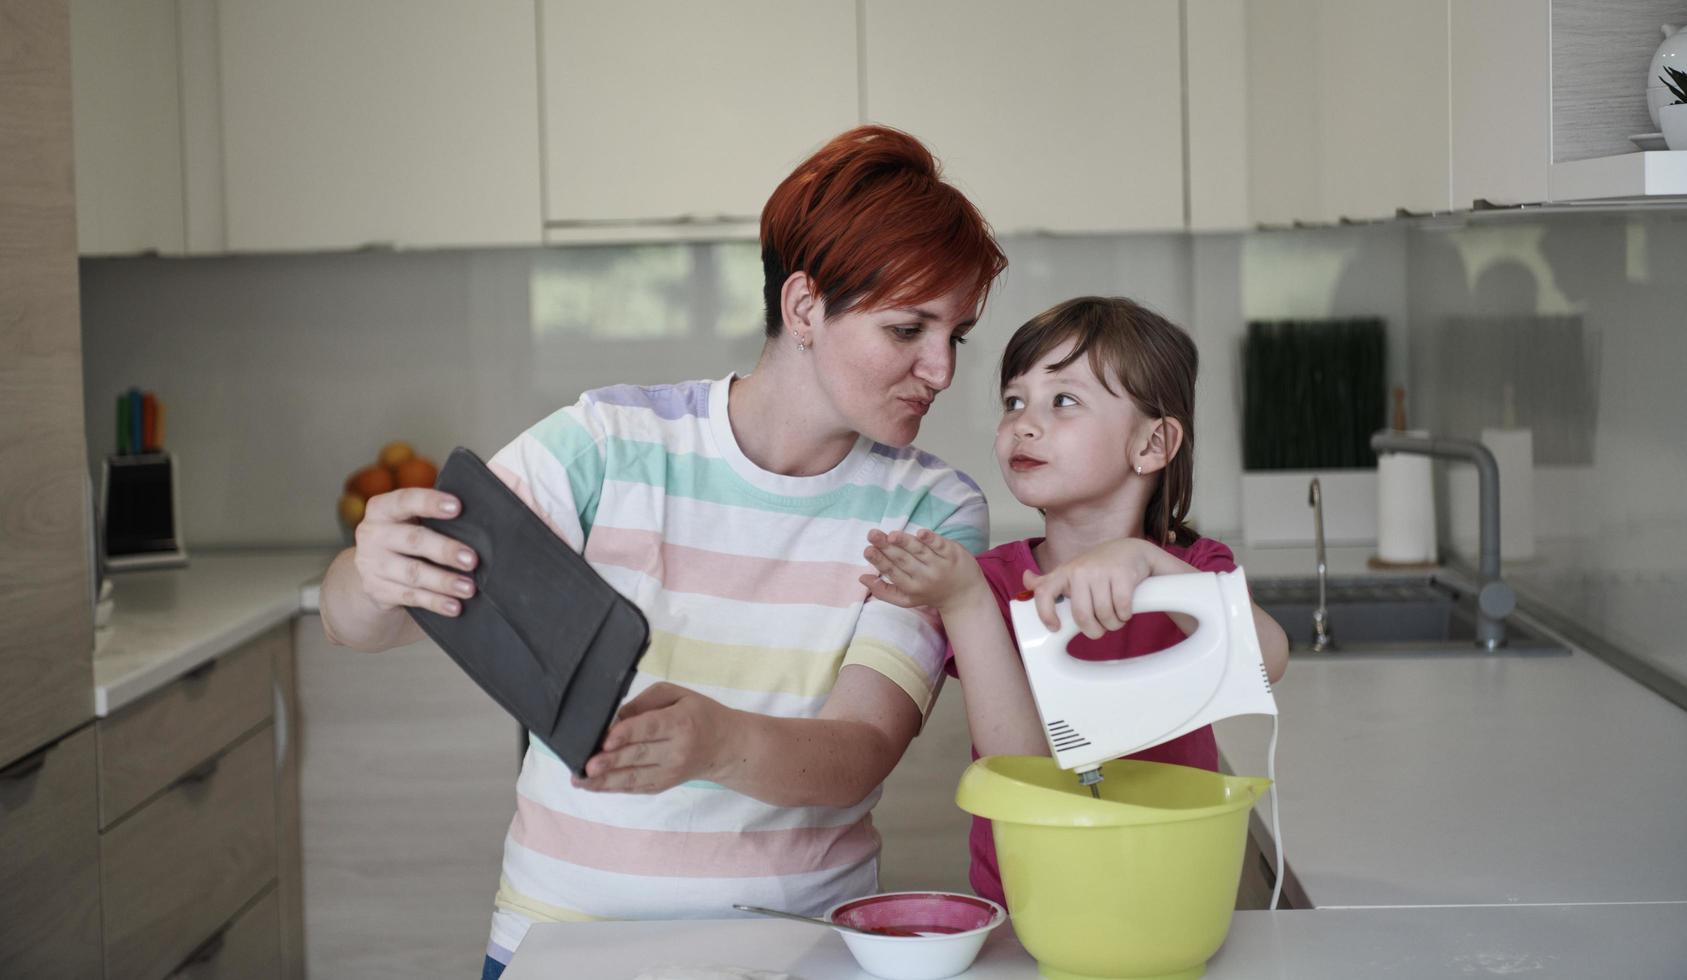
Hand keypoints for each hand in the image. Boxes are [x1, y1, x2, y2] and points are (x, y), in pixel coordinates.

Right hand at [351, 488, 477, 616]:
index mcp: (381, 508)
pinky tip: (454, 606)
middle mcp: (372, 534)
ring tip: (469, 588)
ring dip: (444, 581)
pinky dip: (435, 602)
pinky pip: (410, 597)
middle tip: (472, 560)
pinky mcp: (377, 590)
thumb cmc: (406, 534)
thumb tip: (483, 511)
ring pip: (413, 573)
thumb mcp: (409, 518)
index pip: (405, 500)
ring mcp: (371, 565)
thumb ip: (434, 512)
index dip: (430, 502)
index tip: (457, 507)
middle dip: (445, 550)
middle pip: (413, 540)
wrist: (372, 571)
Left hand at [573, 682, 733, 793]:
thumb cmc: (699, 714)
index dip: (627, 734)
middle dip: (610, 762)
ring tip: (580, 781)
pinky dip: (613, 788)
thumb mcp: (678, 694)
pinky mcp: (663, 785)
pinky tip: (593, 786)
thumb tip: (615, 719)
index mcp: (681, 722)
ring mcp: (670, 772)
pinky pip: (635, 788)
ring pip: (634, 778)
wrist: (725, 747)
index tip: (605, 740)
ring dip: (605, 781)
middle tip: (586, 766)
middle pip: (639, 756)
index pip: (651, 729)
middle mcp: (676, 750)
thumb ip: (646, 702)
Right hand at [859, 528, 985, 612]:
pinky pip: (940, 546)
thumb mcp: (906, 599)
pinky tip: (920, 533)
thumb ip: (883, 590)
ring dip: (905, 542)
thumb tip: (862, 578)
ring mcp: (939, 565)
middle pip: (903, 560)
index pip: (892, 572)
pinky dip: (931, 540)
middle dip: (886, 548)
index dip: (879, 561)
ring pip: (919, 552)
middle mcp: (924, 577)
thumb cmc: (930, 594)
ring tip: (891, 535)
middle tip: (872, 535)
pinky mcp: (953, 554)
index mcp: (910, 587)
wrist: (964, 596)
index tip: (867, 550)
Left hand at [1022, 538, 1161, 638]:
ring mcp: (1101, 571)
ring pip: (1104, 615)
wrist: (1131, 551)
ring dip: (1113, 624)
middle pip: (1081, 616)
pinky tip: (1125, 611)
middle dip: (1094, 630)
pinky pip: (1122, 608)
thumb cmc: (1098, 567)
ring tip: (1115, 618)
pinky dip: (1125, 615)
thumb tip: (1025, 580)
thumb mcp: (1071, 572)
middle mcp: (1080, 570)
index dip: (1045, 614)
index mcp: (1064, 573)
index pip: (1044, 592)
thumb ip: (1048, 581)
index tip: (1055, 628)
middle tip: (1101, 628)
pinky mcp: (1123, 574)